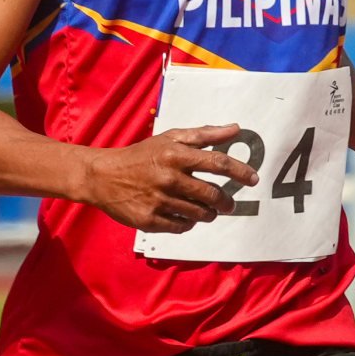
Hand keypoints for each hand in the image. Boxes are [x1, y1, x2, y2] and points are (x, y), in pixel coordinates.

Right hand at [87, 123, 257, 233]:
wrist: (102, 176)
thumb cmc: (140, 155)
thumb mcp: (169, 139)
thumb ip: (204, 134)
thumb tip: (235, 128)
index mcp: (175, 155)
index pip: (217, 163)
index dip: (239, 172)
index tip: (253, 179)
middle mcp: (168, 178)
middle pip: (211, 194)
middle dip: (226, 201)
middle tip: (228, 204)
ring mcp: (159, 201)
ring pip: (199, 214)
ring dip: (208, 213)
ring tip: (206, 210)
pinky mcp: (150, 220)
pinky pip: (182, 226)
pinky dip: (188, 222)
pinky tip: (184, 215)